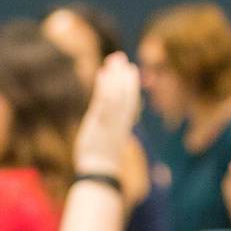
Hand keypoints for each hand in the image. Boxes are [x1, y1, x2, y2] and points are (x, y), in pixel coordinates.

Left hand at [75, 52, 141, 175]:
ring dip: (115, 76)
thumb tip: (108, 117)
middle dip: (124, 76)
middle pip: (125, 94)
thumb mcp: (106, 138)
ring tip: (114, 61)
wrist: (100, 172)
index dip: (130, 84)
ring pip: (117, 95)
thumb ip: (107, 123)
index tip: (129, 69)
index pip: (130, 101)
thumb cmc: (101, 158)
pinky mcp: (101, 124)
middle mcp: (120, 121)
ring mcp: (112, 122)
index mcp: (123, 125)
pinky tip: (101, 74)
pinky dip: (105, 87)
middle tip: (121, 58)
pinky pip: (105, 102)